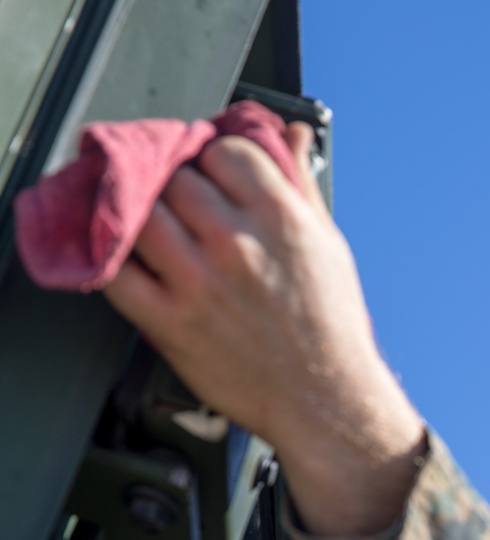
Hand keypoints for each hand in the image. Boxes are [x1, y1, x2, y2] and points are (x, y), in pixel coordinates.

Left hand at [104, 124, 424, 535]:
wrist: (325, 403)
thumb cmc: (330, 329)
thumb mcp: (328, 245)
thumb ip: (300, 185)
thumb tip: (289, 137)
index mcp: (279, 218)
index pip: (222, 150)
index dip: (211, 158)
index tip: (209, 174)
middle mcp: (236, 244)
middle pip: (176, 178)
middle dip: (177, 186)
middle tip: (181, 205)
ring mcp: (199, 284)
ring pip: (140, 214)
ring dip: (140, 214)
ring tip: (152, 227)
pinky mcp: (171, 325)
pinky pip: (116, 275)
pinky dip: (108, 259)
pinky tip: (119, 257)